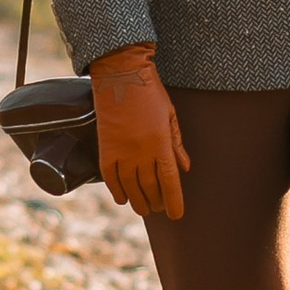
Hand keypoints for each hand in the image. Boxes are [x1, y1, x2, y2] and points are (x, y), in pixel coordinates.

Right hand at [91, 43, 188, 220]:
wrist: (121, 75)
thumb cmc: (150, 92)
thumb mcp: (170, 116)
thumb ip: (176, 144)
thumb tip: (184, 168)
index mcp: (160, 143)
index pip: (169, 181)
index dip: (174, 200)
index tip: (177, 214)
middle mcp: (141, 152)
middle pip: (150, 187)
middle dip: (157, 202)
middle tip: (160, 209)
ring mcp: (121, 152)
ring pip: (130, 187)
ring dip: (138, 201)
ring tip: (143, 209)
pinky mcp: (105, 148)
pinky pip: (110, 177)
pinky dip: (116, 190)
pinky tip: (122, 198)